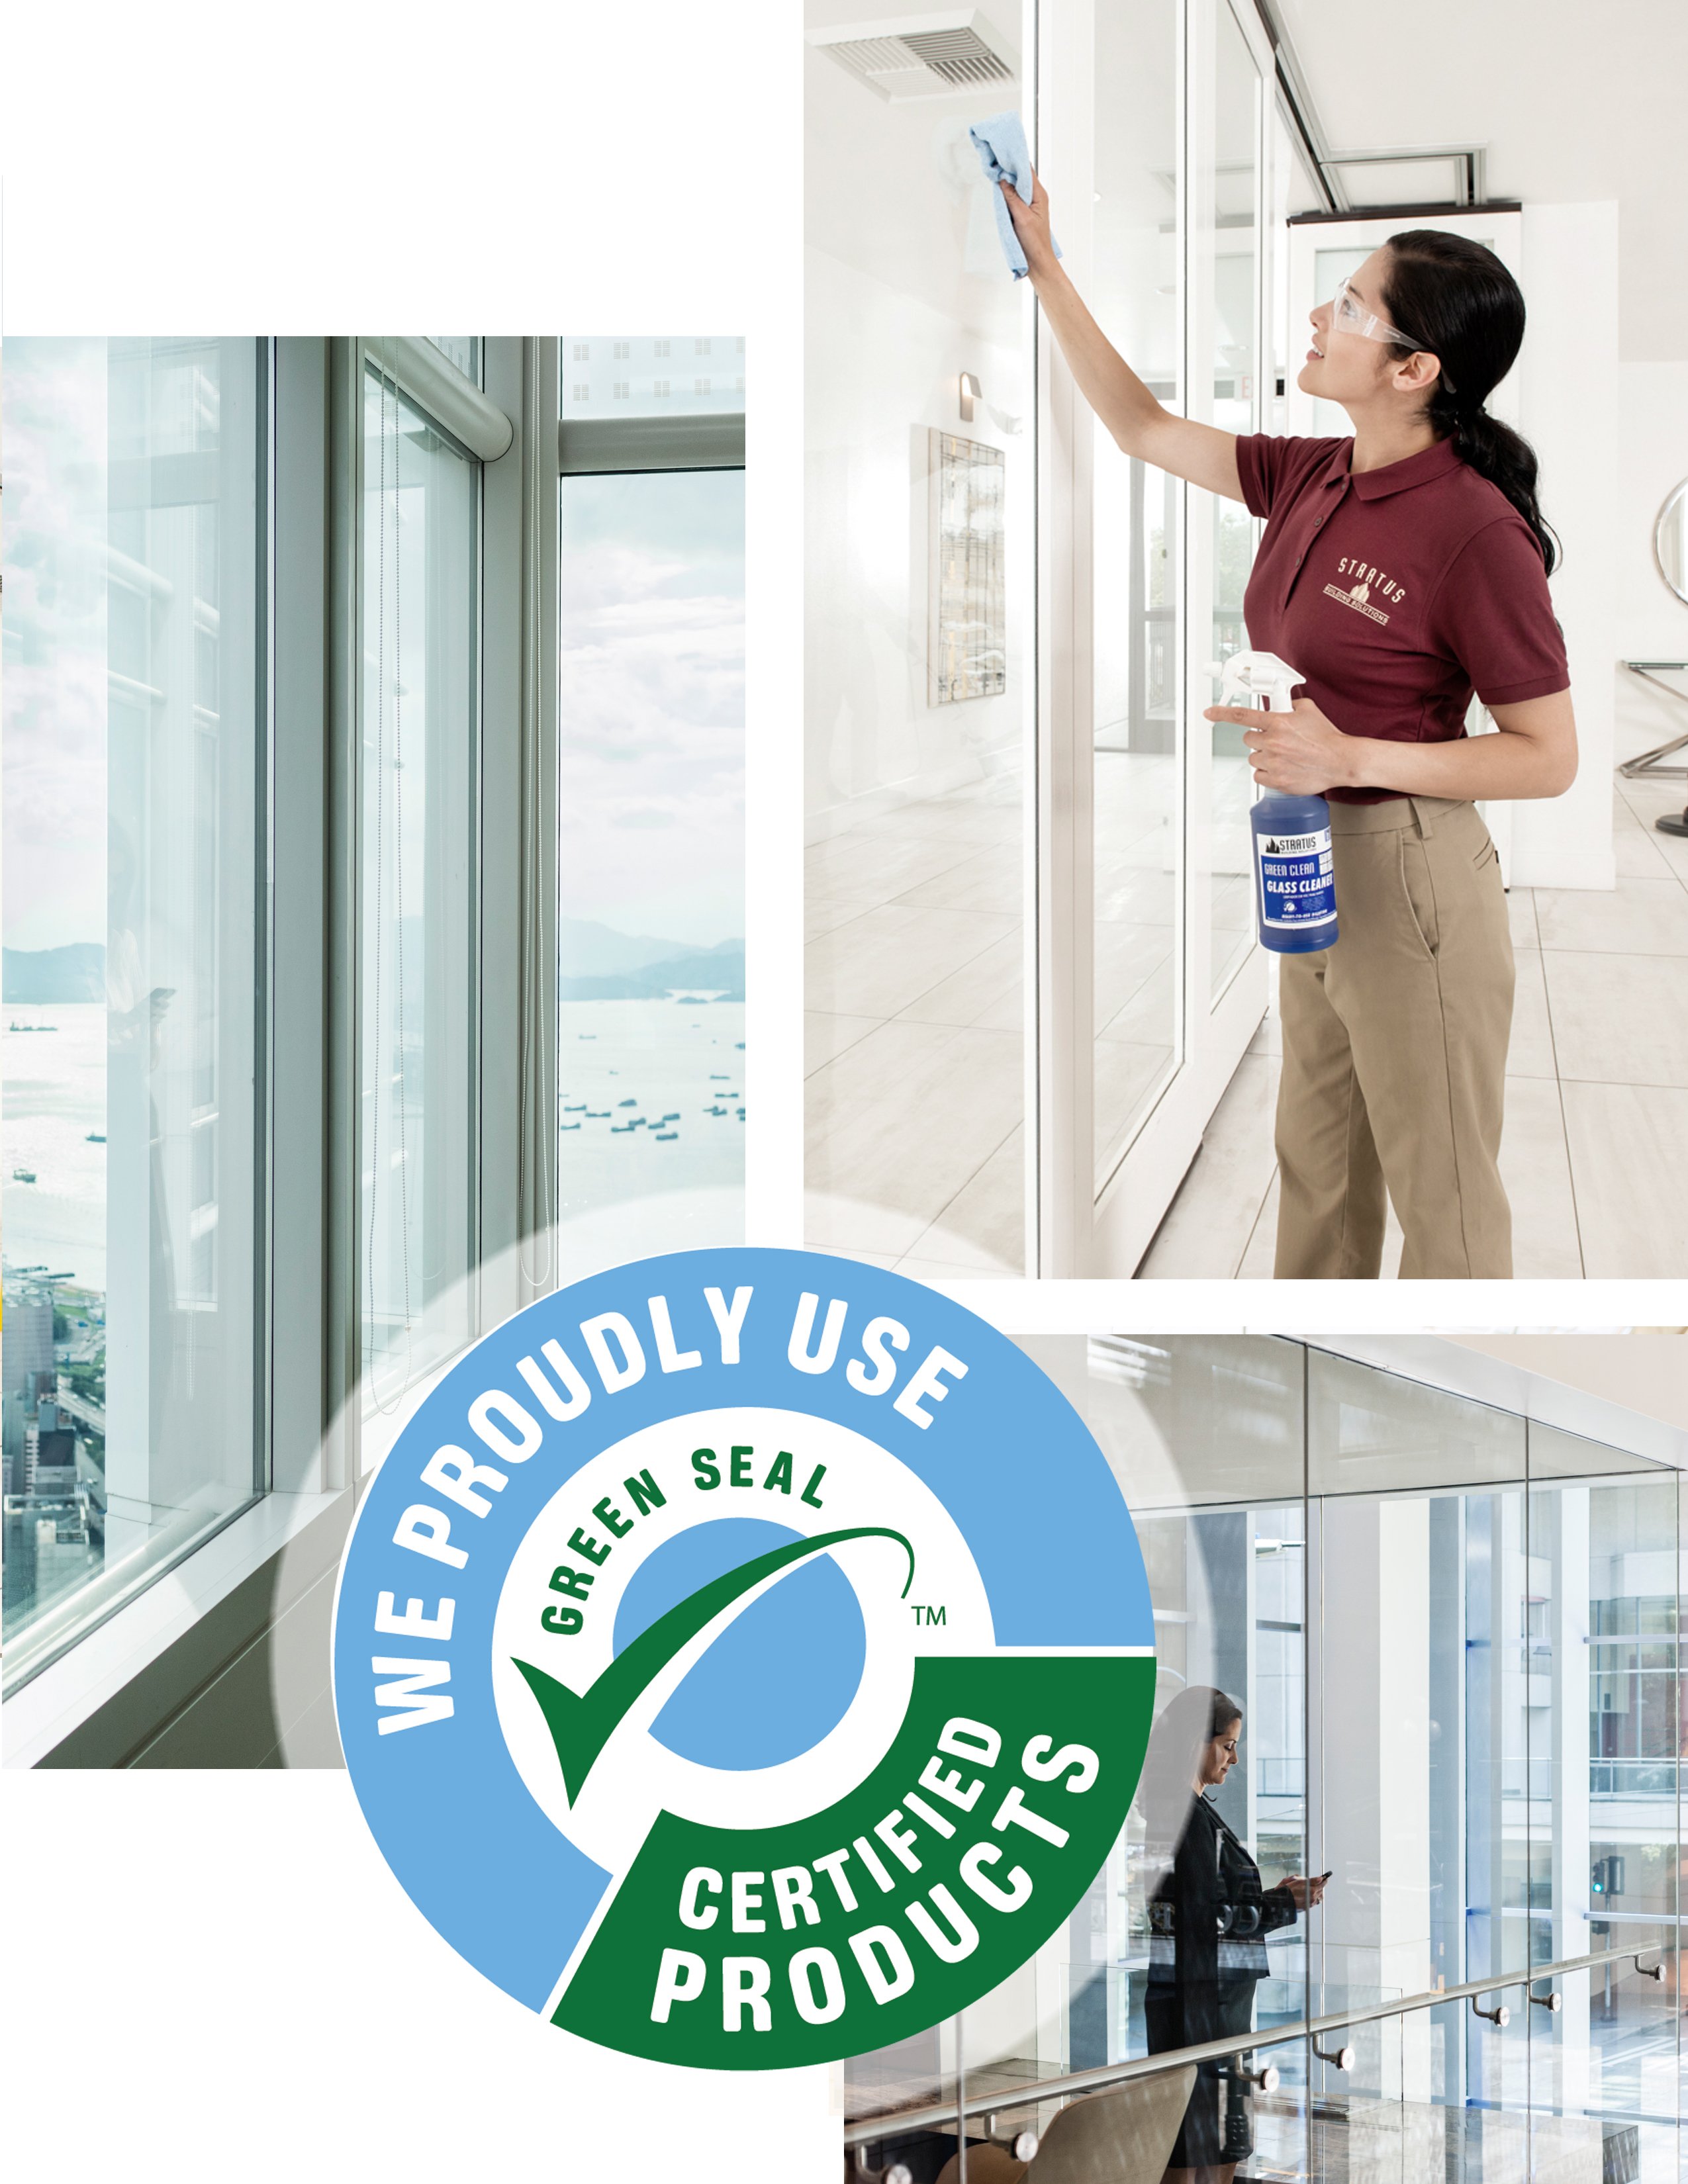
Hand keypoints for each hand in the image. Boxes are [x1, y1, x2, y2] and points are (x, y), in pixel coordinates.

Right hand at [999, 167, 1055, 275]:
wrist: (1038, 261)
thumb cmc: (1035, 242)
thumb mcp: (1022, 217)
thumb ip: (1012, 197)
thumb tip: (1003, 180)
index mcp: (1039, 195)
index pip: (1027, 171)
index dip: (1015, 161)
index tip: (1003, 154)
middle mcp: (1035, 197)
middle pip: (1021, 177)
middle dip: (1009, 169)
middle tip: (995, 161)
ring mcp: (1029, 204)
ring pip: (1017, 187)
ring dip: (1007, 181)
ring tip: (995, 172)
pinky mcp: (1024, 212)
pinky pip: (1014, 198)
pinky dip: (1007, 193)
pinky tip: (999, 190)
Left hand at [1203, 695, 1357, 795]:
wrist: (1340, 760)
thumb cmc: (1326, 737)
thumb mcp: (1308, 710)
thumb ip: (1288, 705)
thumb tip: (1278, 705)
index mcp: (1278, 722)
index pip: (1242, 716)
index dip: (1221, 713)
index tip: (1209, 713)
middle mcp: (1273, 742)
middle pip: (1249, 740)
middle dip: (1259, 739)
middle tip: (1277, 741)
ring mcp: (1274, 762)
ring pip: (1254, 758)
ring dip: (1264, 756)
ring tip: (1285, 756)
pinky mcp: (1277, 780)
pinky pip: (1259, 776)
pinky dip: (1268, 773)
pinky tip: (1283, 768)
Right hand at [1283, 1874, 1327, 1909]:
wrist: (1283, 1901)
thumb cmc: (1288, 1890)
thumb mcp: (1299, 1881)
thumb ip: (1311, 1880)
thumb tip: (1319, 1879)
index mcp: (1311, 1890)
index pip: (1321, 1884)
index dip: (1324, 1880)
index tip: (1325, 1878)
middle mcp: (1313, 1897)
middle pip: (1321, 1890)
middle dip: (1321, 1885)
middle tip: (1320, 1881)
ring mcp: (1311, 1902)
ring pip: (1319, 1896)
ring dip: (1318, 1891)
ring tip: (1315, 1888)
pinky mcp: (1308, 1906)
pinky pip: (1315, 1901)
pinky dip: (1315, 1897)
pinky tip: (1311, 1894)